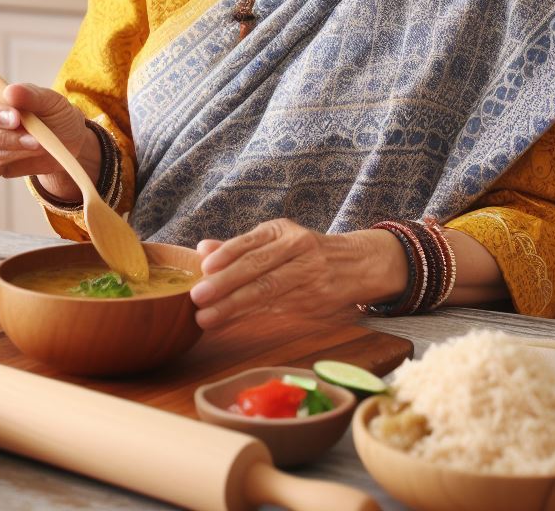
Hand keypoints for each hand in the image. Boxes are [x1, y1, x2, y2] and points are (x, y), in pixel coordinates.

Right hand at [0, 84, 99, 201]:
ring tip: (39, 143)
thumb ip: (30, 94)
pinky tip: (30, 153)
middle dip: (0, 136)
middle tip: (31, 137)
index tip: (15, 117)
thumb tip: (11, 91)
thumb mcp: (50, 101)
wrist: (68, 142)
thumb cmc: (54, 115)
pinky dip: (14, 161)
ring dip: (12, 148)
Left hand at [189, 219, 408, 329]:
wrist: (356, 264)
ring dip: (234, 306)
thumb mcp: (276, 239)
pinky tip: (229, 322)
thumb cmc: (304, 251)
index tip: (204, 268)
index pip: (252, 242)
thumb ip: (238, 247)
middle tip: (198, 297)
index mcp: (284, 231)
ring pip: (267, 292)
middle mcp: (298, 249)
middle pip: (259, 268)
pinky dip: (250, 316)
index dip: (227, 254)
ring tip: (207, 317)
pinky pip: (277, 308)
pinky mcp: (314, 300)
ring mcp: (308, 276)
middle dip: (226, 284)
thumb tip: (202, 249)